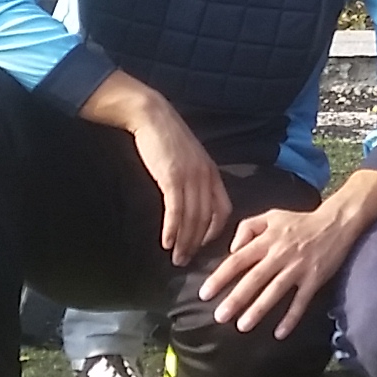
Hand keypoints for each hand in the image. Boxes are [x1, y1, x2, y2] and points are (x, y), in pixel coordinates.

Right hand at [128, 101, 231, 267]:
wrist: (153, 116)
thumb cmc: (168, 138)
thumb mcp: (189, 158)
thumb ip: (194, 178)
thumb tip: (191, 200)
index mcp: (212, 172)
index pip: (222, 208)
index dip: (215, 230)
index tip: (204, 244)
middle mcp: (205, 177)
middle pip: (207, 218)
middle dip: (197, 243)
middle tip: (186, 260)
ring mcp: (190, 177)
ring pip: (192, 218)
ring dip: (184, 242)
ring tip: (177, 258)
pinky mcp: (172, 177)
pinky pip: (176, 210)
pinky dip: (172, 229)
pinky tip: (167, 242)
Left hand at [200, 200, 360, 334]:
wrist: (335, 223)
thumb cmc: (299, 222)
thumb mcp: (271, 215)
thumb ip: (247, 227)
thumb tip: (232, 249)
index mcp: (266, 240)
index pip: (238, 260)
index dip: (220, 277)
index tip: (205, 293)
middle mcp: (279, 255)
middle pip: (254, 279)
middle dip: (235, 299)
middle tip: (220, 317)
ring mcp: (297, 268)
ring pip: (275, 291)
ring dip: (259, 310)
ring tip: (243, 326)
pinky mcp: (314, 279)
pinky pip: (301, 301)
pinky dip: (291, 318)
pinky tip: (280, 333)